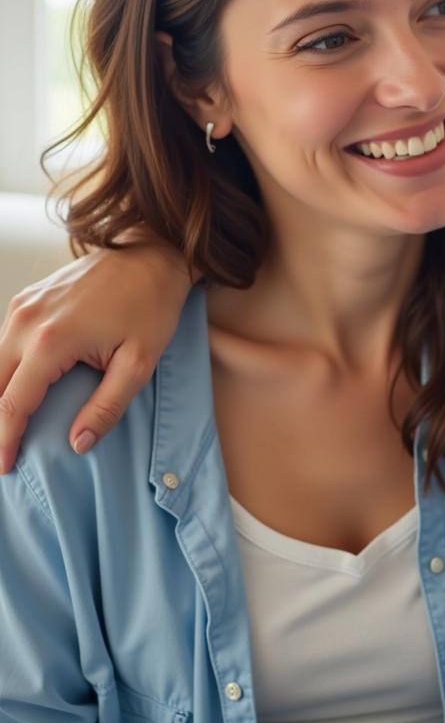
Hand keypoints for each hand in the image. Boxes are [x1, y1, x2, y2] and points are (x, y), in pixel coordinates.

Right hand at [0, 243, 192, 472]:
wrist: (152, 254)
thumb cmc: (152, 307)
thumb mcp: (140, 362)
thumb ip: (107, 406)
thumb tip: (78, 444)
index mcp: (50, 341)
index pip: (12, 405)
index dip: (4, 441)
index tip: (6, 468)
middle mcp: (25, 322)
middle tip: (7, 450)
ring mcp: (22, 305)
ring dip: (1, 394)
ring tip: (13, 424)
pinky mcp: (27, 298)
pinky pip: (5, 342)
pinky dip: (8, 368)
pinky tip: (21, 387)